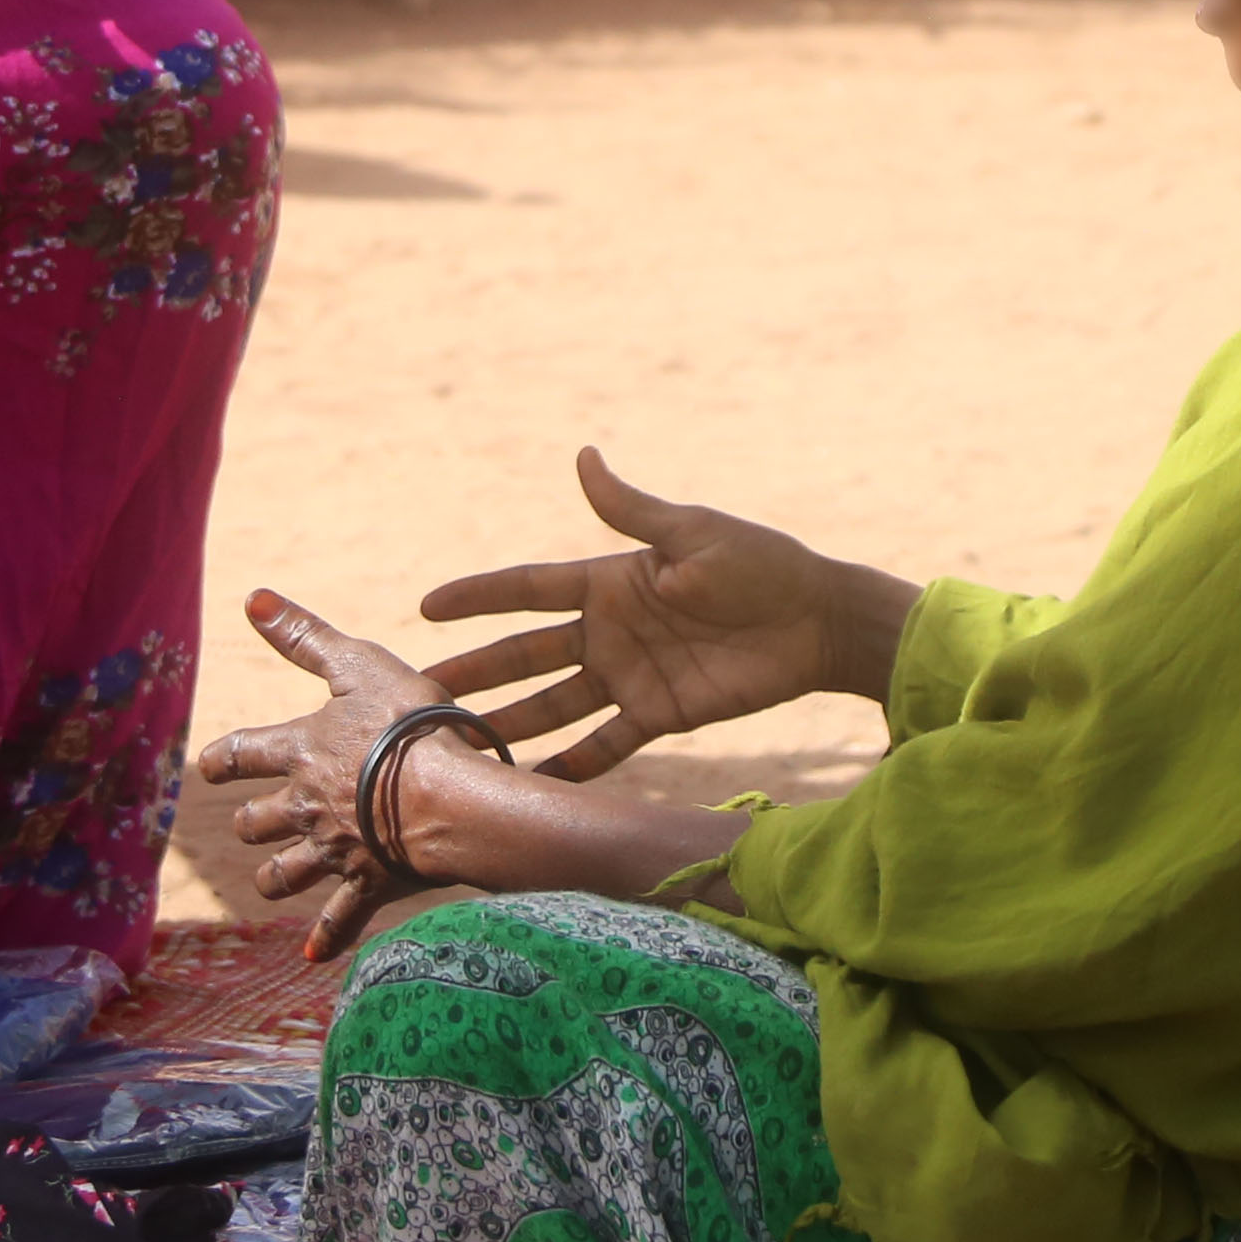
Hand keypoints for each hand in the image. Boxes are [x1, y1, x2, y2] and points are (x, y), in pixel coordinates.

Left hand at [196, 591, 473, 960]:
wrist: (447, 796)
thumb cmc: (407, 723)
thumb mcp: (357, 665)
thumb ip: (304, 636)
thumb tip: (252, 598)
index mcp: (300, 751)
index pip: (240, 753)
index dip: (221, 758)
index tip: (208, 765)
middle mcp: (305, 806)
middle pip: (256, 821)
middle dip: (251, 821)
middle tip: (251, 820)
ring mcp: (334, 850)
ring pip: (284, 873)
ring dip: (274, 876)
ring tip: (270, 879)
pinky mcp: (366, 884)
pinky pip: (338, 919)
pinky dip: (323, 938)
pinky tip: (309, 955)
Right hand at [416, 449, 914, 779]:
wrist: (817, 622)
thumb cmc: (760, 564)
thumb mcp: (693, 533)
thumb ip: (631, 510)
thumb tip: (582, 455)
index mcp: (608, 580)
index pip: (528, 590)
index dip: (478, 598)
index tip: (426, 608)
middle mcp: (608, 631)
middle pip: (527, 655)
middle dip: (477, 674)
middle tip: (422, 696)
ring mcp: (630, 676)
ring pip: (555, 705)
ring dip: (512, 725)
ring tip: (465, 748)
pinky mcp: (660, 715)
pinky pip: (606, 745)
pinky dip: (572, 766)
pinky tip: (535, 786)